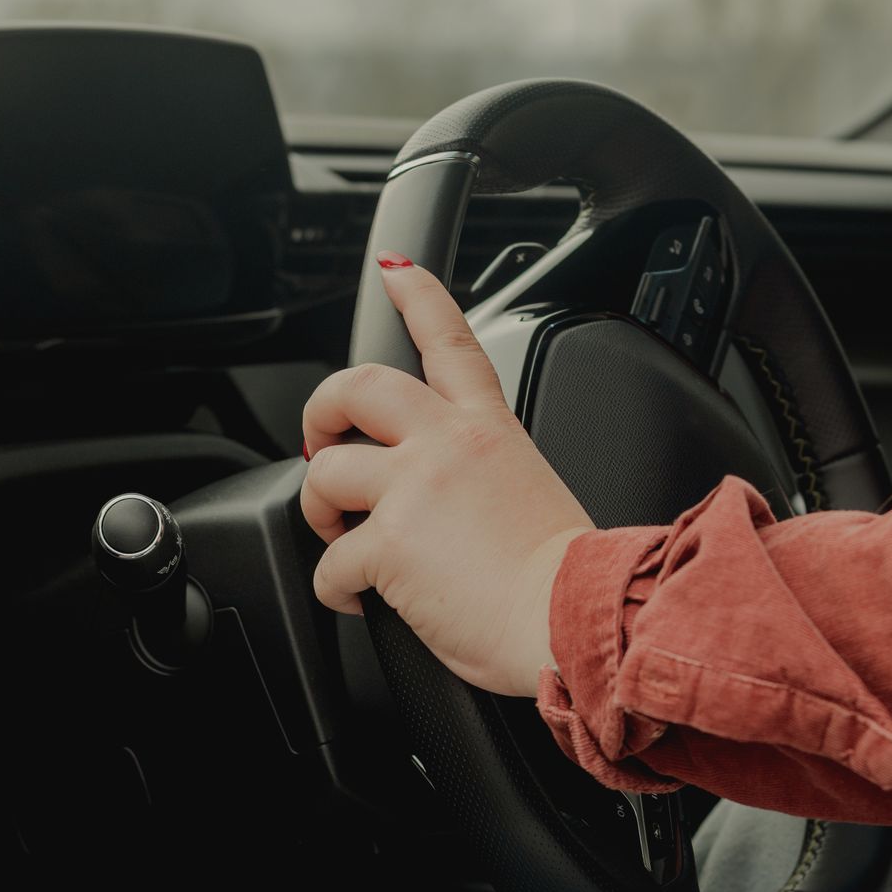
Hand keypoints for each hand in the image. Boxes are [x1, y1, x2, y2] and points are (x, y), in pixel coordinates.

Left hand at [299, 259, 593, 696]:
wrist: (572, 622)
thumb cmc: (564, 583)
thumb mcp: (531, 495)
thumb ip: (481, 478)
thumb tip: (444, 504)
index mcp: (489, 431)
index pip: (450, 342)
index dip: (419, 296)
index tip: (397, 269)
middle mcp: (447, 445)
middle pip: (359, 385)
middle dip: (322, 408)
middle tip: (320, 441)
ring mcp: (413, 489)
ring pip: (325, 472)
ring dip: (320, 508)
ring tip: (339, 538)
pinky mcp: (387, 542)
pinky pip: (329, 562)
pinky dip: (333, 586)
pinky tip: (355, 599)